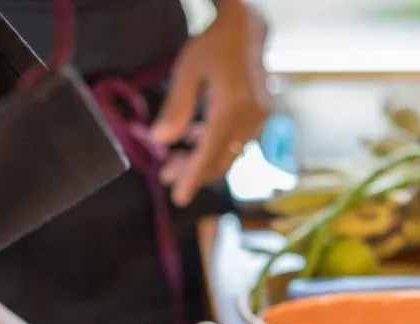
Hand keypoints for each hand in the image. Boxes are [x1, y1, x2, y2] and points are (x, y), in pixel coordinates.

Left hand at [152, 0, 270, 205]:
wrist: (247, 30)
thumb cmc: (213, 46)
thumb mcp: (186, 72)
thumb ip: (175, 108)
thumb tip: (160, 141)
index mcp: (231, 109)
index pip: (209, 154)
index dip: (192, 178)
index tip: (178, 198)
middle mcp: (250, 119)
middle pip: (220, 160)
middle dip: (194, 173)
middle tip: (166, 176)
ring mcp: (258, 120)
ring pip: (229, 154)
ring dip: (203, 160)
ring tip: (175, 160)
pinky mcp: (259, 117)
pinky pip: (237, 142)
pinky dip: (215, 146)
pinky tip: (194, 138)